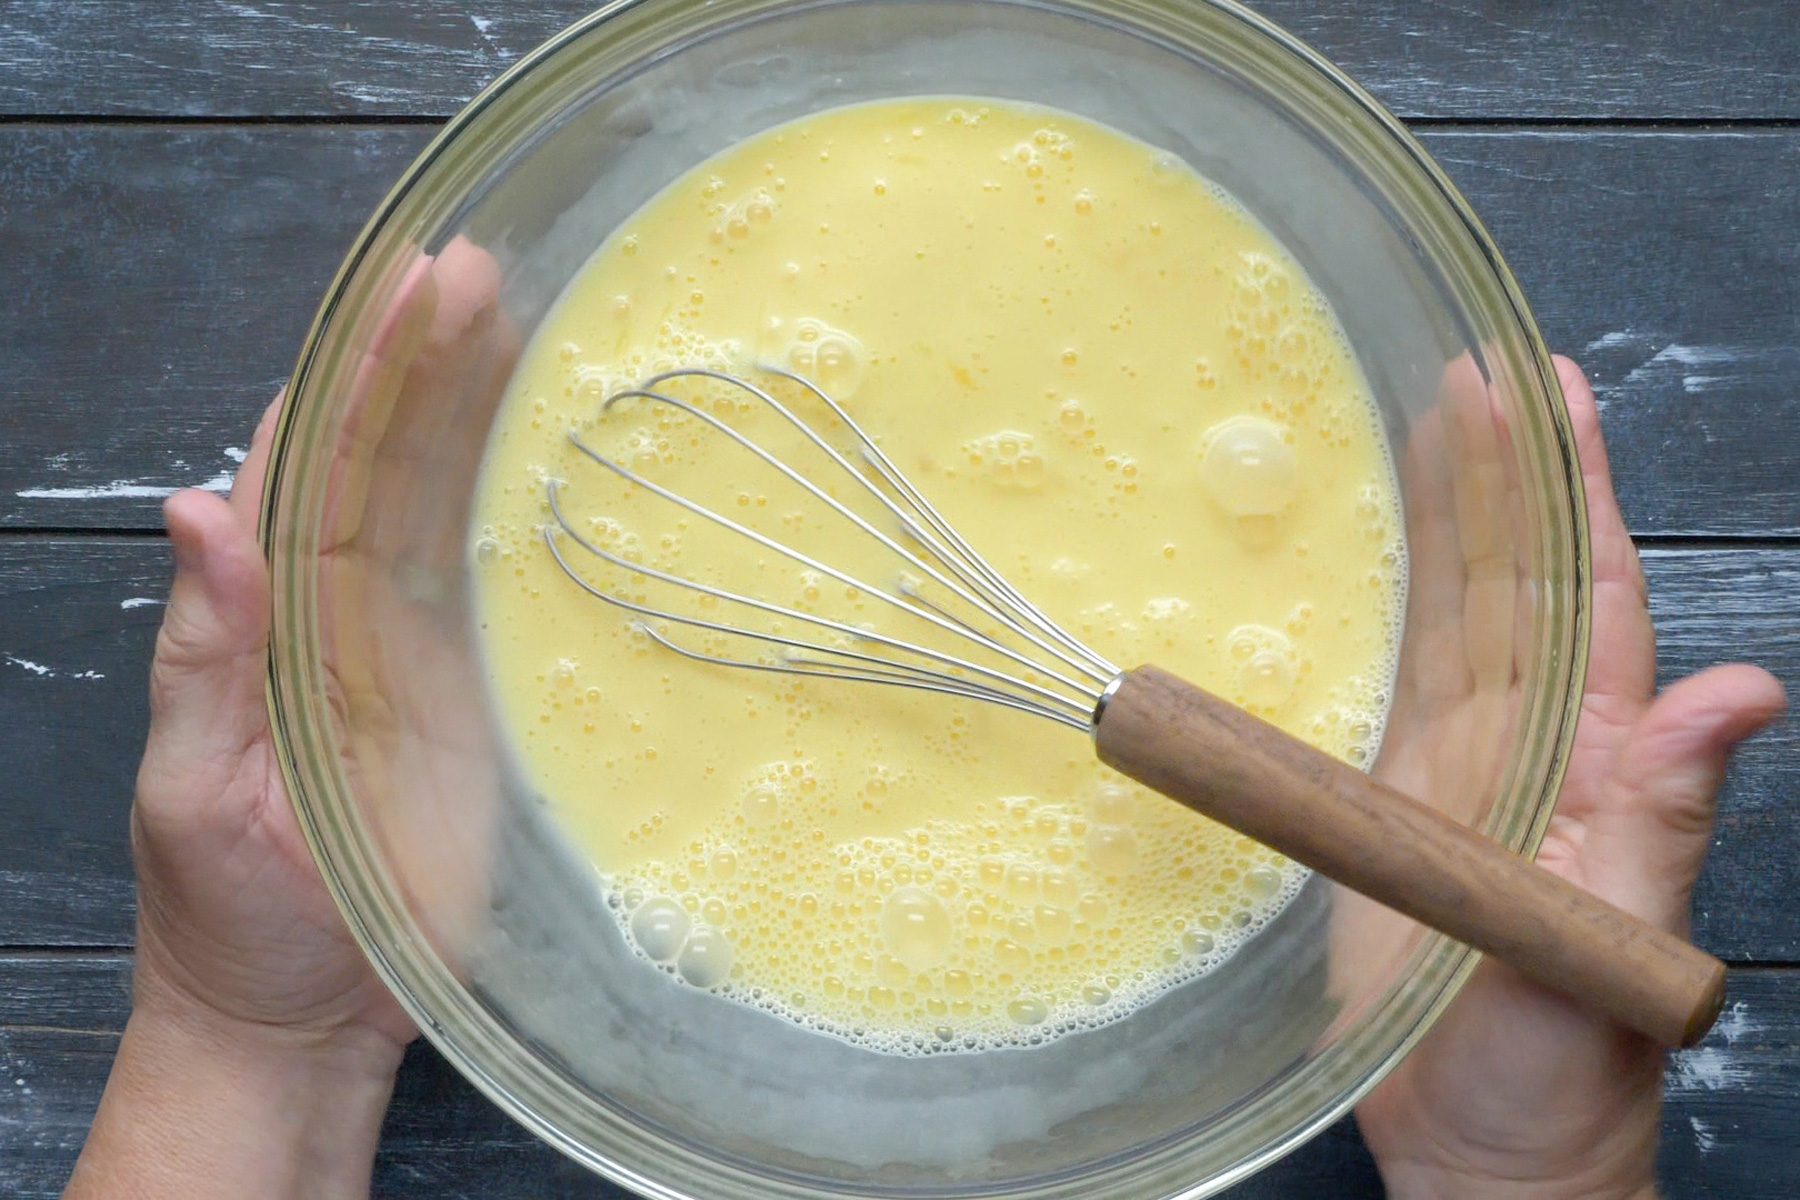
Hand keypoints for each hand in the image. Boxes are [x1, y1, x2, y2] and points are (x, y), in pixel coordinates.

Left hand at [69, 236, 514, 1198]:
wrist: (309, 1020)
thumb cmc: (229, 918)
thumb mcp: (196, 786)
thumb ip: (204, 655)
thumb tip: (192, 511)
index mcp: (266, 617)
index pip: (303, 465)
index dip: (348, 372)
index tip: (395, 288)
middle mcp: (344, 612)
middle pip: (386, 459)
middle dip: (426, 360)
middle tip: (480, 269)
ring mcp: (417, 651)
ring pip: (447, 503)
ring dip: (478, 408)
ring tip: (523, 313)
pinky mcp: (480, 699)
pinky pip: (505, 588)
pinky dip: (527, 508)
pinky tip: (558, 446)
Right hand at [1355, 357, 1785, 1197]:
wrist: (1479, 1147)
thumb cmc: (1567, 1064)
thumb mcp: (1621, 935)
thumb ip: (1665, 812)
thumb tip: (1751, 691)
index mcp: (1601, 758)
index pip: (1594, 593)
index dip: (1580, 489)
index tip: (1558, 390)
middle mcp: (1535, 743)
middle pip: (1515, 579)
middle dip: (1502, 470)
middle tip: (1473, 371)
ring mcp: (1460, 767)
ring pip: (1452, 612)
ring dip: (1441, 518)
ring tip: (1422, 422)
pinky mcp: (1387, 800)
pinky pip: (1390, 677)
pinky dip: (1381, 604)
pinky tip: (1362, 552)